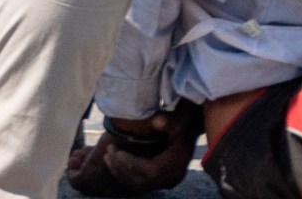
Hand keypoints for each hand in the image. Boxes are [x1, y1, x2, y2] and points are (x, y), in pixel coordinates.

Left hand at [65, 113, 198, 197]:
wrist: (194, 126)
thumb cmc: (185, 119)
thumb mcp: (179, 116)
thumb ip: (169, 120)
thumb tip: (158, 122)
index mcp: (176, 164)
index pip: (150, 172)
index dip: (131, 165)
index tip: (117, 153)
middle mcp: (171, 177)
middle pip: (142, 180)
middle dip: (122, 168)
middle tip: (109, 151)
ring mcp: (166, 180)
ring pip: (139, 183)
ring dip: (121, 172)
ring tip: (107, 156)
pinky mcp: (160, 178)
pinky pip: (140, 181)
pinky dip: (126, 174)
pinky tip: (115, 161)